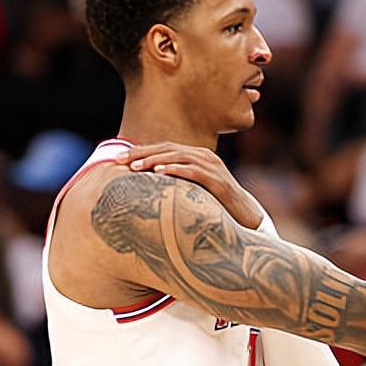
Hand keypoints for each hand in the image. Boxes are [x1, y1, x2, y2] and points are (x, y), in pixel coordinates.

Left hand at [117, 143, 264, 229]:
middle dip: (142, 153)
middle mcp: (205, 157)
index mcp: (197, 156)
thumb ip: (176, 182)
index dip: (141, 151)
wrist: (246, 217)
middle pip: (168, 148)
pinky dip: (176, 169)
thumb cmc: (216, 205)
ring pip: (179, 156)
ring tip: (135, 167)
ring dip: (155, 160)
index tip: (119, 158)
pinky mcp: (218, 181)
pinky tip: (159, 172)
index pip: (164, 147)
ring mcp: (213, 167)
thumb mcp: (192, 190)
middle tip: (121, 160)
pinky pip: (194, 171)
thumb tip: (147, 185)